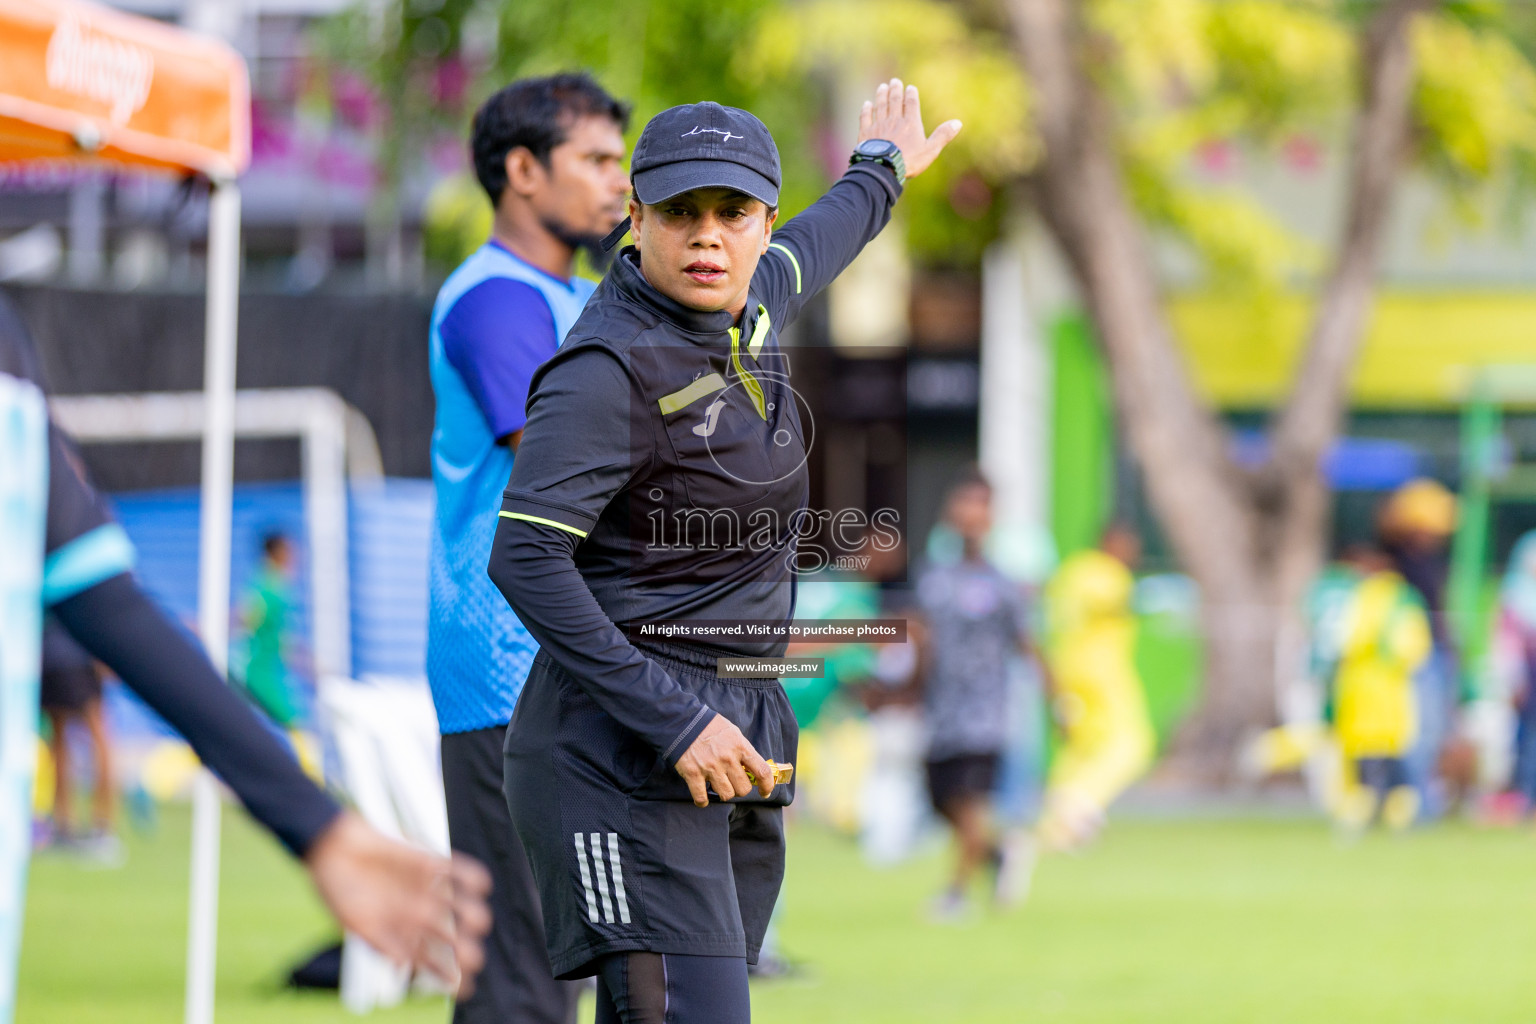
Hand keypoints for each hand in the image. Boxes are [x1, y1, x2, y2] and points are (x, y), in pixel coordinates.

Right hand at [304, 811, 492, 996]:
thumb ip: (380, 943)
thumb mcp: (354, 922)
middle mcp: (419, 916)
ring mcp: (427, 892)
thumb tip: (403, 966)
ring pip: (465, 908)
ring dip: (474, 915)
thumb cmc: (338, 888)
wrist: (335, 847)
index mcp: (401, 936)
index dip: (450, 977)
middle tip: (467, 954)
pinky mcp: (430, 864)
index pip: (432, 963)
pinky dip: (473, 876)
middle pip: (455, 941)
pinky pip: (460, 871)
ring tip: (472, 919)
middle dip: (467, 952)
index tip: (461, 985)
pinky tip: (477, 884)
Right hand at [674, 713, 773, 807]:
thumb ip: (743, 750)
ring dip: (724, 793)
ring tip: (718, 785)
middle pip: (743, 789)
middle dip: (740, 789)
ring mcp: (710, 767)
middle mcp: (727, 759)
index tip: (764, 792)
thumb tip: (753, 768)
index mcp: (740, 747)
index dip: (767, 786)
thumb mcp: (733, 733)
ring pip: (726, 795)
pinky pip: (702, 798)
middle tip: (734, 783)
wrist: (683, 722)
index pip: (762, 771)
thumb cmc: (710, 727)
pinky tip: (703, 797)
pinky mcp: (693, 774)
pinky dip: (702, 802)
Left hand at [857, 77, 961, 179]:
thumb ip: (942, 135)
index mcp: (911, 123)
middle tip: (894, 81)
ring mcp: (879, 126)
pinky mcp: (866, 133)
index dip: (911, 94)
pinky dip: (866, 110)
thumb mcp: (930, 150)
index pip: (911, 103)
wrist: (884, 169)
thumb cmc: (909, 161)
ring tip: (883, 87)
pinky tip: (867, 104)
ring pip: (880, 106)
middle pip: (895, 100)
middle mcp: (894, 120)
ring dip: (882, 95)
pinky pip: (865, 118)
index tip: (910, 88)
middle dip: (895, 89)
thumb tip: (958, 123)